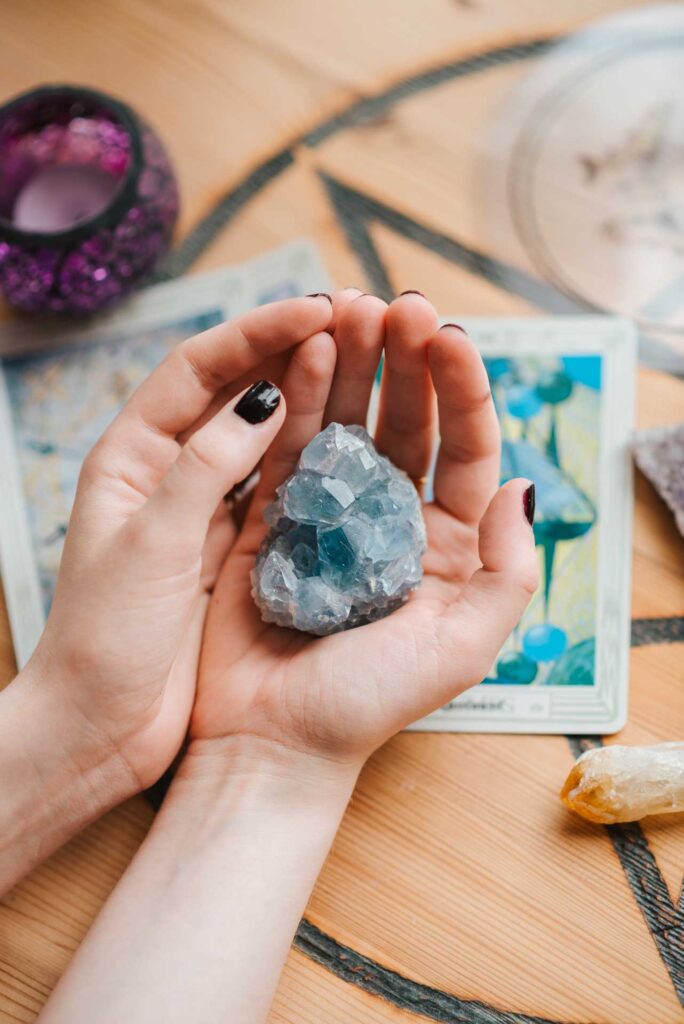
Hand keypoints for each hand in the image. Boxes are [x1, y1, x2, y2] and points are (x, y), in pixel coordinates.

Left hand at [19, 295, 334, 798]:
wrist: (101, 725)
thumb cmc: (107, 637)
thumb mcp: (153, 543)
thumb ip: (206, 468)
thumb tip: (265, 398)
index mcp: (131, 456)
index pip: (197, 369)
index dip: (257, 332)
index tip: (318, 310)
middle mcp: (169, 471)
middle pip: (233, 390)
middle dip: (289, 349)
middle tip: (355, 319)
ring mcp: (203, 508)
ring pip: (262, 434)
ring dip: (309, 395)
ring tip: (365, 357)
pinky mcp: (231, 547)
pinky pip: (278, 487)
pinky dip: (311, 457)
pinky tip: (354, 433)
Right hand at [190, 293, 538, 780]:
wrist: (271, 744)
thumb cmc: (365, 704)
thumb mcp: (461, 648)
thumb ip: (505, 572)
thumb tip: (522, 489)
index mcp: (447, 546)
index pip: (465, 450)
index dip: (462, 389)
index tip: (447, 335)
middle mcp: (392, 521)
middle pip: (408, 422)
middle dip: (405, 361)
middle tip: (397, 304)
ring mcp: (329, 514)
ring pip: (347, 420)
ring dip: (351, 363)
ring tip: (349, 305)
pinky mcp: (272, 516)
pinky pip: (287, 445)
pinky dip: (293, 397)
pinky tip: (301, 350)